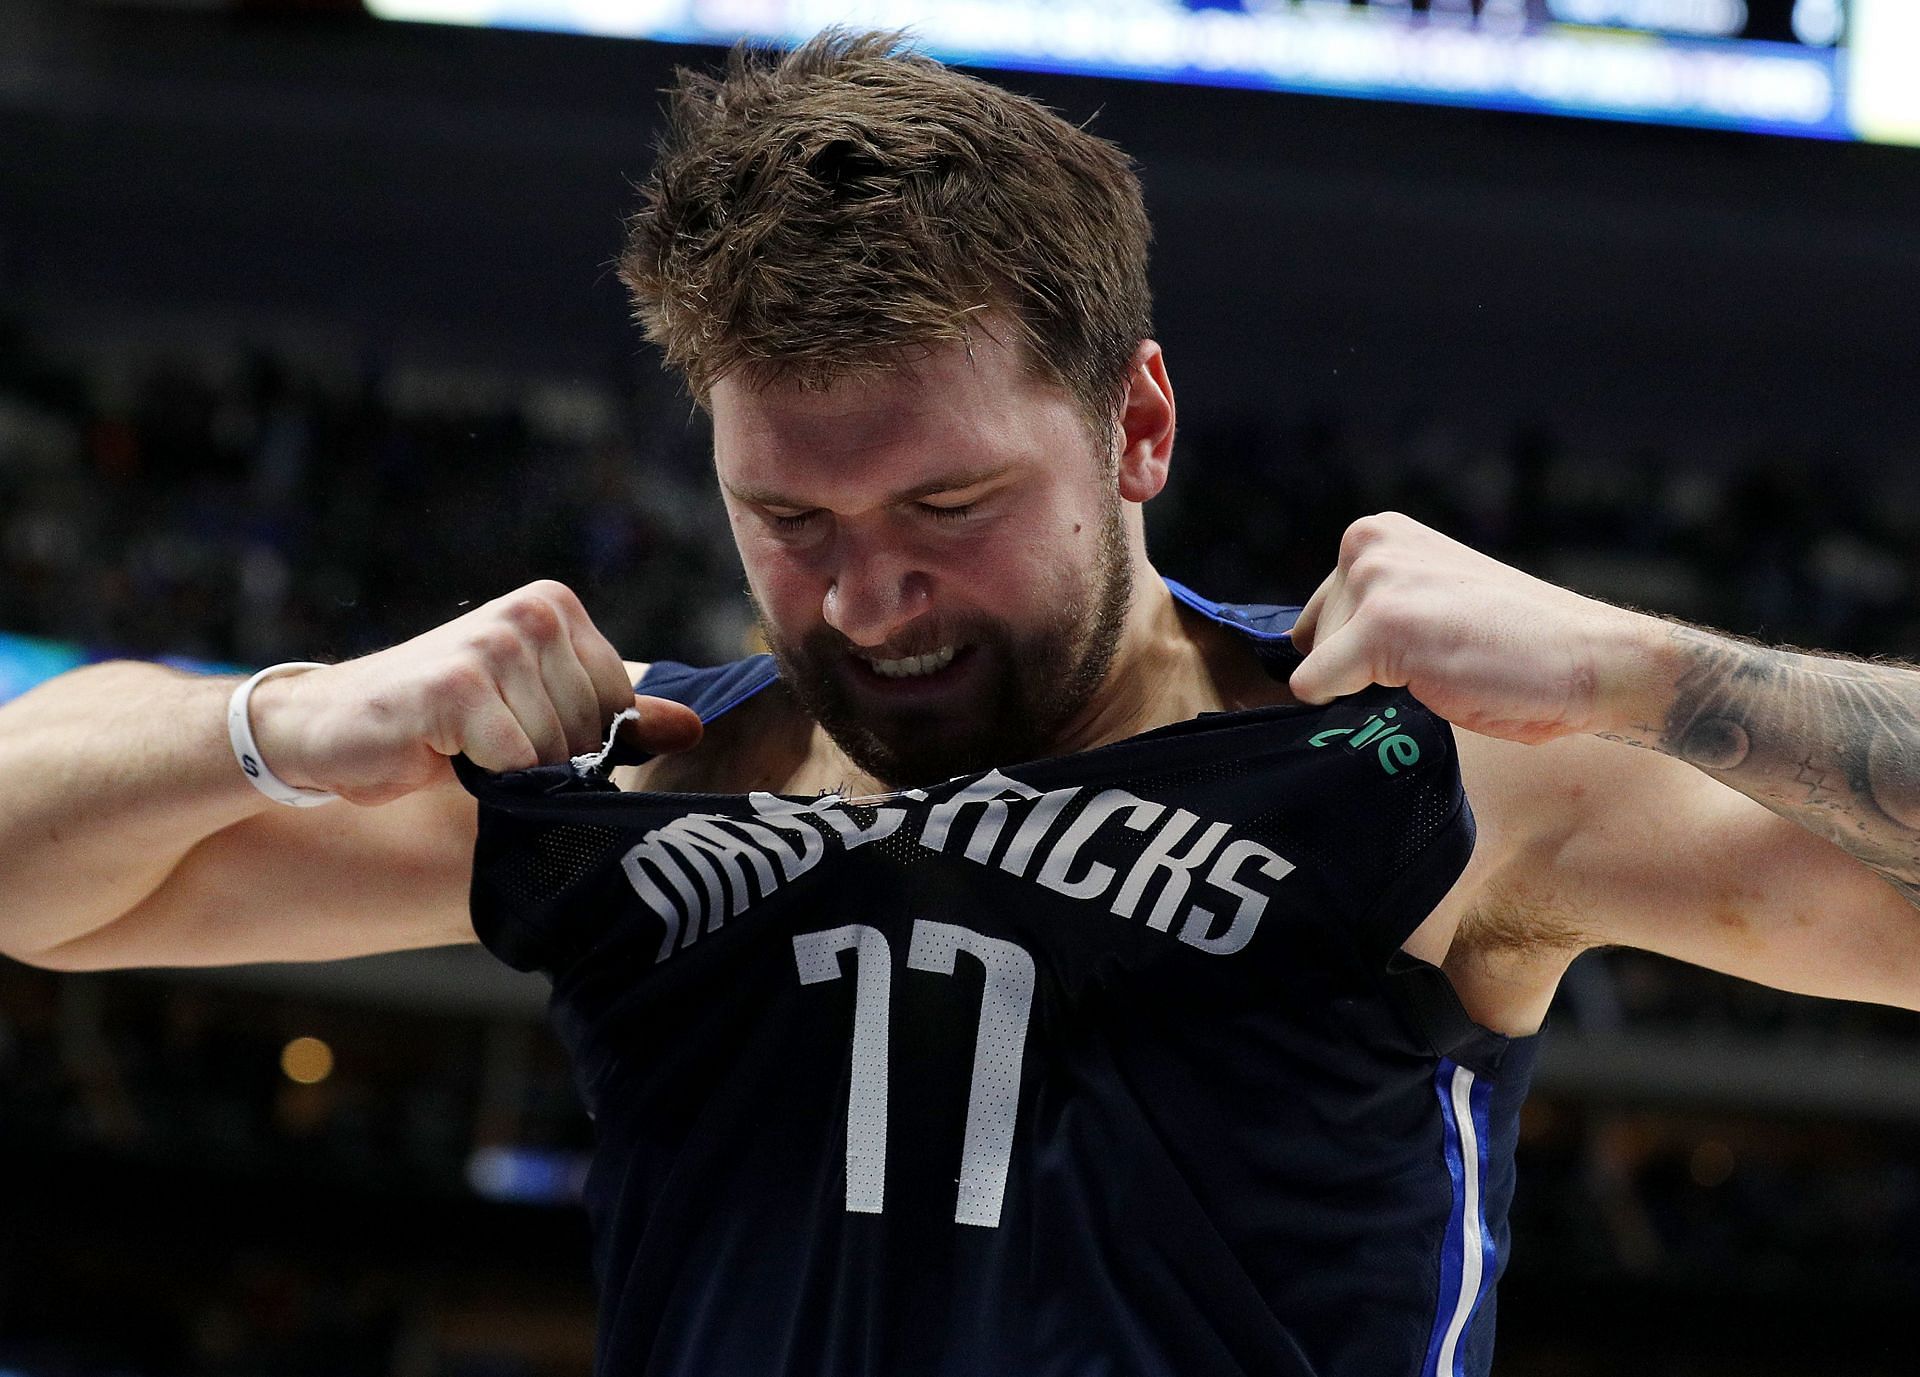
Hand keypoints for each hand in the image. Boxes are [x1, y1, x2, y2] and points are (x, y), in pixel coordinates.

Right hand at [248, 580, 702, 804]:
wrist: (328, 727)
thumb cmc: (437, 723)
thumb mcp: (535, 711)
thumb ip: (616, 717)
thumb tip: (693, 728)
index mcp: (556, 607)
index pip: (619, 706)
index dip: (578, 742)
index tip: (519, 731)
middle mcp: (532, 613)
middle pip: (592, 731)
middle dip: (545, 759)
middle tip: (483, 743)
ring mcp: (496, 645)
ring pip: (557, 752)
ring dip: (512, 771)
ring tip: (461, 745)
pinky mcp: (459, 687)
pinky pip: (517, 765)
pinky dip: (485, 777)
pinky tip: (440, 751)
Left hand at [1288, 513, 1663, 745]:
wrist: (1590, 658)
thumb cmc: (1516, 644)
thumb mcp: (1429, 601)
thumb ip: (1373, 607)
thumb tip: (1304, 660)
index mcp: (1378, 533)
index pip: (1319, 613)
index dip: (1358, 650)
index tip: (1422, 645)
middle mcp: (1367, 543)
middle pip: (1311, 639)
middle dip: (1361, 665)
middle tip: (1439, 657)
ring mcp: (1373, 581)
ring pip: (1316, 664)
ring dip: (1371, 683)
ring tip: (1442, 665)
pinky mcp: (1379, 626)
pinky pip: (1316, 687)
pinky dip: (1352, 705)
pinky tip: (1425, 682)